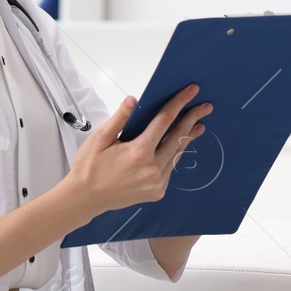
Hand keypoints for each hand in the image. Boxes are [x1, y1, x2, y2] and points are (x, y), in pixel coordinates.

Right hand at [60, 83, 211, 222]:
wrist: (85, 199)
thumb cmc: (89, 168)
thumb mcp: (99, 139)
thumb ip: (119, 119)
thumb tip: (132, 100)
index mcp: (138, 152)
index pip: (164, 121)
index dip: (179, 103)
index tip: (191, 91)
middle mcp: (152, 168)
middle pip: (178, 137)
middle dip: (192, 119)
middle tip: (205, 107)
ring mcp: (156, 182)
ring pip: (177, 154)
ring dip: (187, 138)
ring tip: (198, 125)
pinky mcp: (157, 192)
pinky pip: (170, 168)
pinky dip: (175, 155)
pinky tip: (178, 146)